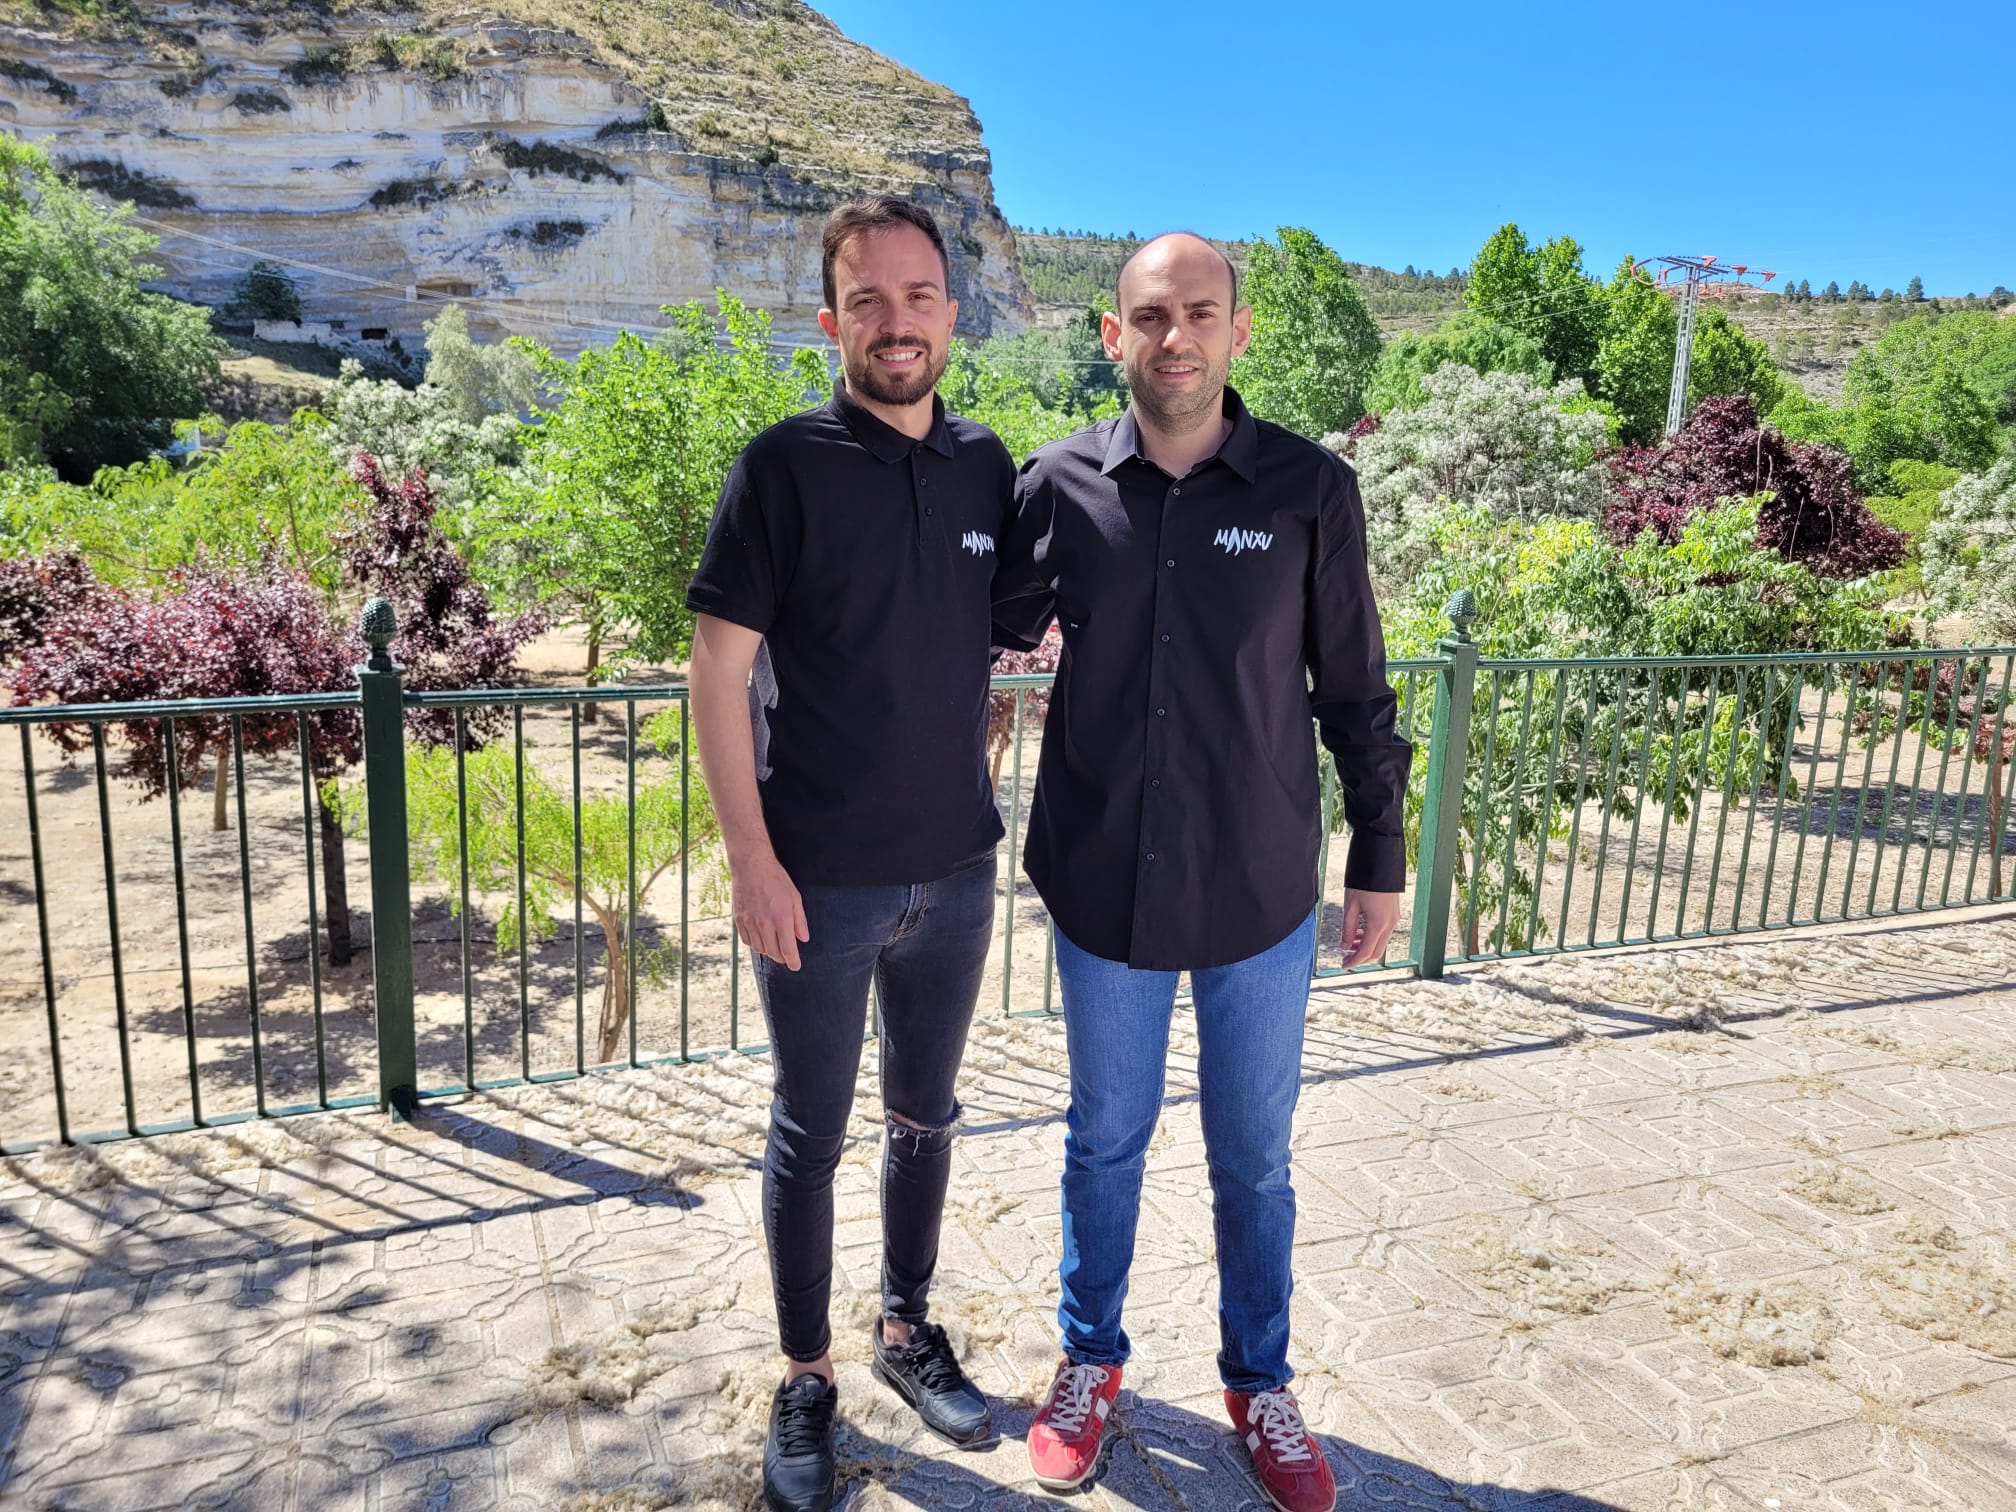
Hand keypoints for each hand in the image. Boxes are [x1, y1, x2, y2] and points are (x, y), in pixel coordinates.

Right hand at [732, 851, 808, 970]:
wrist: (751, 865)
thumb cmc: (776, 879)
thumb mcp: (795, 897)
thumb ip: (800, 921)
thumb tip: (803, 939)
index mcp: (781, 918)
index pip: (788, 950)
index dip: (793, 961)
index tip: (796, 966)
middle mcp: (764, 924)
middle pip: (774, 953)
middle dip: (782, 958)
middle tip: (787, 956)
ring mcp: (749, 923)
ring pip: (760, 949)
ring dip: (769, 951)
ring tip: (775, 946)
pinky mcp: (739, 920)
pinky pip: (747, 941)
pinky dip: (756, 944)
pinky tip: (762, 938)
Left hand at [1337, 888, 1400, 968]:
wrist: (1380, 863)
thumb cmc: (1363, 882)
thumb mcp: (1350, 906)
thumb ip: (1347, 929)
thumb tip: (1344, 946)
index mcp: (1378, 924)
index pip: (1365, 952)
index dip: (1353, 961)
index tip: (1343, 965)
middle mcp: (1389, 925)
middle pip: (1375, 952)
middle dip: (1360, 957)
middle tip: (1344, 956)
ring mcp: (1394, 919)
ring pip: (1380, 943)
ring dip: (1365, 946)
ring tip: (1348, 942)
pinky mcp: (1394, 914)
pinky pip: (1383, 933)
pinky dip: (1371, 937)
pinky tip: (1358, 932)